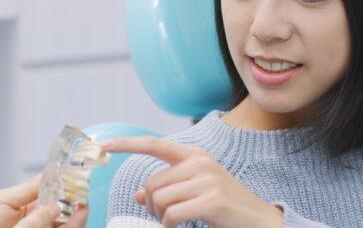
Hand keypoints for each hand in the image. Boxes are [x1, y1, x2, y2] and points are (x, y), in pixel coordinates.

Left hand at [0, 175, 87, 227]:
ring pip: (64, 224)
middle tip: (84, 193)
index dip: (66, 185)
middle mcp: (35, 221)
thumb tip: (55, 182)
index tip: (78, 175)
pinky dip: (70, 225)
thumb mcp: (2, 201)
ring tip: (83, 206)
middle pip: (63, 212)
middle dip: (75, 202)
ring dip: (76, 216)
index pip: (51, 194)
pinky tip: (76, 217)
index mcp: (26, 208)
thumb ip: (29, 191)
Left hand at [102, 137, 282, 227]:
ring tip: (177, 222)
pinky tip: (181, 227)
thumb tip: (139, 195)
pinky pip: (172, 215)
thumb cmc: (226, 207)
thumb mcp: (196, 191)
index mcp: (194, 155)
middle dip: (152, 206)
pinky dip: (171, 226)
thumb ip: (169, 188)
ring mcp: (206, 179)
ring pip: (159, 200)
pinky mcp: (211, 199)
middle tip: (167, 218)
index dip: (125, 144)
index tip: (102, 145)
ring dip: (162, 218)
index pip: (153, 144)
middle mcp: (199, 162)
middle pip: (151, 184)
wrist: (260, 221)